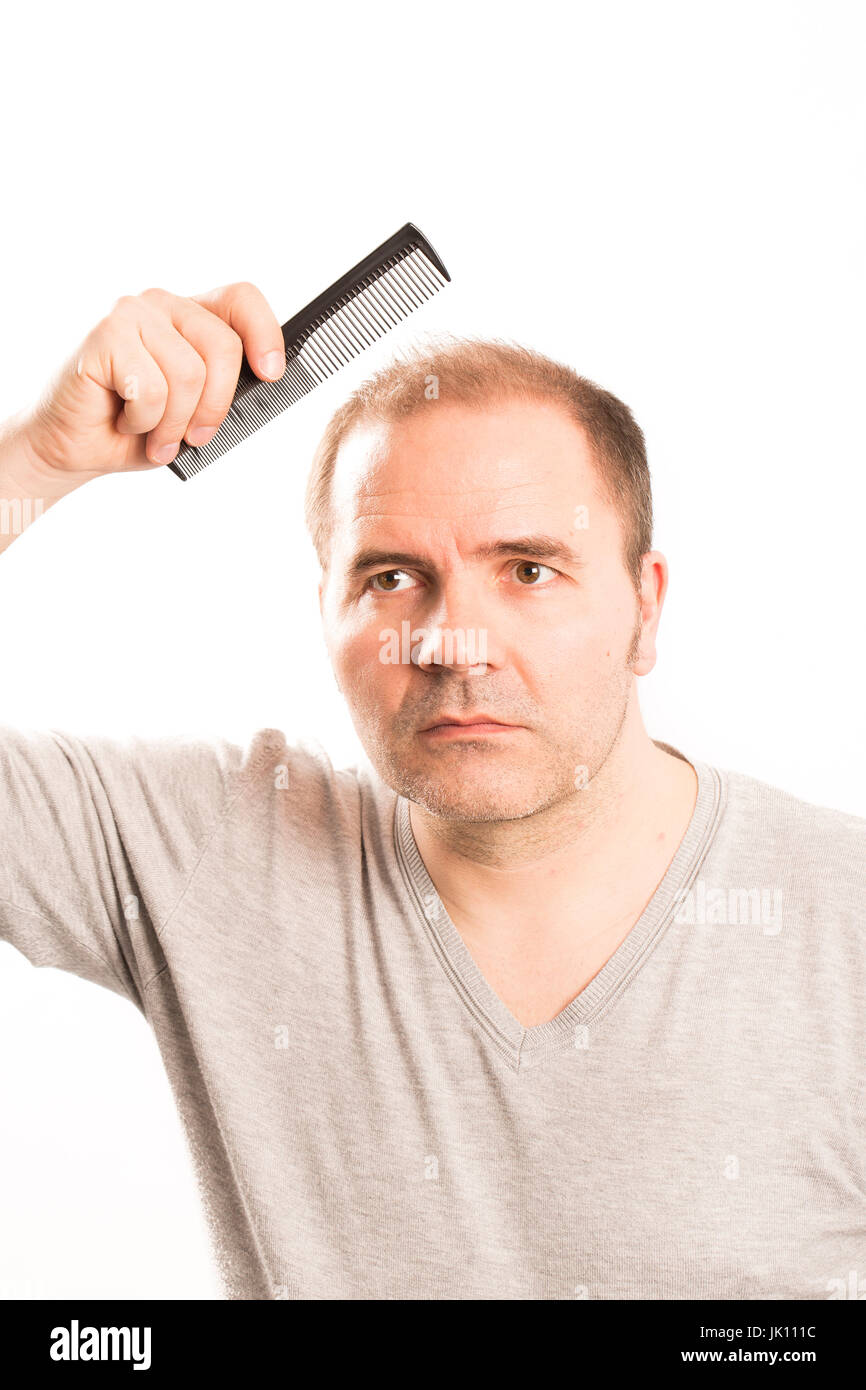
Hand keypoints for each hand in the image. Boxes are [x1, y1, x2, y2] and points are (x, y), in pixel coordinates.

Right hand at [18, 282, 285, 474]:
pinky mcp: (104, 334)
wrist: (75, 446)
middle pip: (223, 346)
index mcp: (191, 316)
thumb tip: (264, 382)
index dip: (265, 333)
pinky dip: (144, 422)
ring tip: (153, 436)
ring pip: (189, 374)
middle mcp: (163, 305)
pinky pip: (151, 389)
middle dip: (215, 406)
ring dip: (174, 423)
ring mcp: (131, 314)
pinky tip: (124, 421)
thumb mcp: (195, 411)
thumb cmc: (138, 428)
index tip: (271, 374)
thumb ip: (224, 389)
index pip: (242, 299)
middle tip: (194, 438)